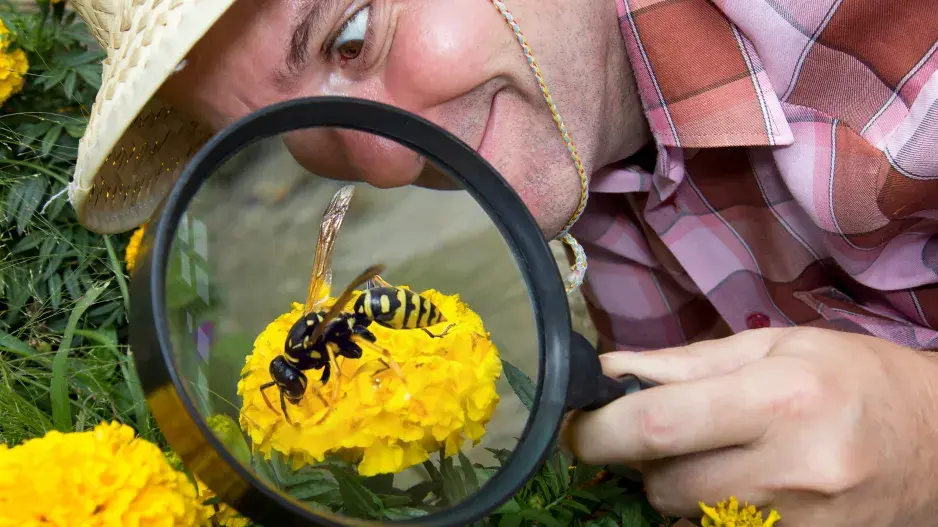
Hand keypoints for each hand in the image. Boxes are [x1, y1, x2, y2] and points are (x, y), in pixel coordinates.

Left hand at [563, 327, 937, 525]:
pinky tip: (737, 482)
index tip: (576, 425)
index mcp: (780, 400)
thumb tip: (611, 371)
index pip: (659, 426)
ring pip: (685, 516)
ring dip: (676, 485)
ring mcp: (798, 525)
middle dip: (640, 459)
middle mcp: (790, 471)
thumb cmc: (857, 379)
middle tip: (661, 430)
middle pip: (663, 484)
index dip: (599, 430)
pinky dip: (707, 511)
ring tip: (716, 451)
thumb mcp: (775, 347)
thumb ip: (686, 363)